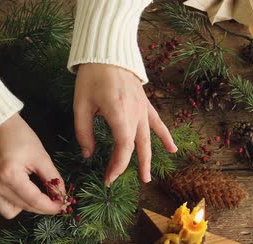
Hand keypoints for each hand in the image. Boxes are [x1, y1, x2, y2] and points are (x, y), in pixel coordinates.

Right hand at [0, 114, 63, 218]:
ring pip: (10, 212)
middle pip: (24, 207)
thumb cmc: (18, 135)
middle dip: (41, 206)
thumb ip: (52, 178)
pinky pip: (0, 203)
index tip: (62, 205)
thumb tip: (61, 195)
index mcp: (10, 176)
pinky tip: (20, 189)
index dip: (51, 206)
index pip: (34, 201)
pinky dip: (13, 200)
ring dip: (25, 206)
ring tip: (34, 193)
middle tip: (54, 199)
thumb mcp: (40, 155)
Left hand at [73, 64, 177, 184]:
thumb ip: (83, 132)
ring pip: (148, 138)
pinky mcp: (145, 104)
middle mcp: (135, 113)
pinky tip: (172, 149)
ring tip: (147, 178)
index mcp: (118, 113)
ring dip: (148, 158)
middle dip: (128, 166)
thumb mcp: (80, 105)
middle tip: (117, 180)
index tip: (108, 178)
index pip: (123, 147)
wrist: (108, 53)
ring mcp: (143, 109)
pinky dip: (165, 136)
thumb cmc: (91, 77)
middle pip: (136, 146)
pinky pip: (157, 122)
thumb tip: (87, 154)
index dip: (117, 165)